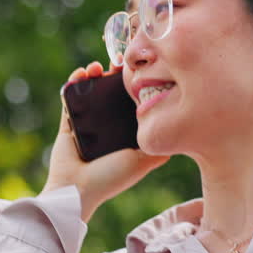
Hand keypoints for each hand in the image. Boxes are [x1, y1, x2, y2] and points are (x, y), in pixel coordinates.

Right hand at [43, 61, 168, 220]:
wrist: (77, 190)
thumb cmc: (111, 178)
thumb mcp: (144, 161)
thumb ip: (160, 148)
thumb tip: (184, 132)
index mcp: (124, 135)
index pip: (131, 103)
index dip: (135, 85)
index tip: (140, 70)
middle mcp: (107, 128)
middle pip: (111, 94)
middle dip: (115, 75)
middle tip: (119, 62)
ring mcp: (87, 125)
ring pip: (91, 92)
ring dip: (94, 76)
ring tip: (98, 67)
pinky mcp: (68, 124)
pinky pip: (69, 99)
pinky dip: (73, 83)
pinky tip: (82, 73)